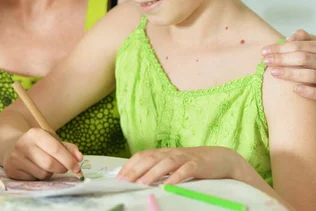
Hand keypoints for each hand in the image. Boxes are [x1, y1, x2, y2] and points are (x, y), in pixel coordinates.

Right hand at [3, 127, 82, 180]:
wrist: (12, 146)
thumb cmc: (38, 144)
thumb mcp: (52, 140)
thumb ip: (68, 148)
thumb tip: (79, 158)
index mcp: (35, 133)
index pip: (56, 149)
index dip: (69, 160)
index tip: (77, 168)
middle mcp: (23, 144)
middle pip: (50, 164)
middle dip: (62, 168)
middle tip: (64, 168)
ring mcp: (16, 158)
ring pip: (43, 174)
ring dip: (50, 173)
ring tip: (45, 165)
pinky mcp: (12, 170)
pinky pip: (34, 179)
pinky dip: (39, 177)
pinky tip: (34, 169)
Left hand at [116, 147, 243, 184]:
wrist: (221, 158)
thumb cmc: (194, 163)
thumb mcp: (174, 164)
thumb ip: (159, 168)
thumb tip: (139, 179)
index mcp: (163, 153)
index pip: (142, 156)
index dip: (130, 165)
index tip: (119, 177)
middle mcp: (171, 153)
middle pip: (150, 158)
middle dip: (135, 170)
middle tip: (125, 181)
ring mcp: (185, 157)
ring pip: (165, 163)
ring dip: (152, 173)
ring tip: (142, 184)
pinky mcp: (198, 165)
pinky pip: (185, 170)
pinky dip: (175, 177)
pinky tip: (167, 186)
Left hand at [262, 29, 315, 98]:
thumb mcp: (313, 47)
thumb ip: (303, 40)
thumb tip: (289, 39)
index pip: (299, 46)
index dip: (280, 48)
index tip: (264, 51)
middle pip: (303, 58)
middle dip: (282, 59)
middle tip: (265, 61)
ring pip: (311, 74)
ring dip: (291, 73)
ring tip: (273, 72)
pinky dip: (308, 91)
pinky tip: (295, 89)